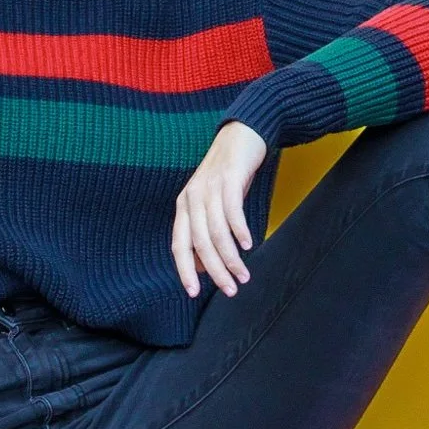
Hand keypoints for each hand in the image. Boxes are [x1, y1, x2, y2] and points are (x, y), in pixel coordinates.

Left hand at [171, 120, 266, 298]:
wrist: (242, 134)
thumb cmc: (228, 175)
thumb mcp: (212, 205)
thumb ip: (205, 233)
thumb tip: (203, 267)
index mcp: (184, 207)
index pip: (179, 245)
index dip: (185, 270)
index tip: (193, 293)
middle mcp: (192, 199)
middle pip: (200, 243)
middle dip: (216, 271)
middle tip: (231, 289)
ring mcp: (209, 188)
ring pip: (216, 232)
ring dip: (231, 257)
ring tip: (244, 274)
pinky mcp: (229, 179)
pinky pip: (232, 211)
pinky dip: (240, 230)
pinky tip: (249, 244)